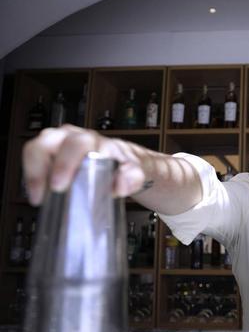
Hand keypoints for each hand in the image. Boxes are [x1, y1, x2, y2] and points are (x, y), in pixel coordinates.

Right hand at [23, 125, 146, 204]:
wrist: (123, 162)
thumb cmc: (124, 165)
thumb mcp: (135, 172)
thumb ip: (131, 178)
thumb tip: (120, 185)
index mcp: (95, 142)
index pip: (78, 144)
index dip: (65, 163)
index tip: (61, 185)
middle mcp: (75, 137)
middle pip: (49, 141)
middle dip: (41, 167)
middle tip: (47, 190)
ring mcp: (60, 141)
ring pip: (36, 146)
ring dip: (33, 171)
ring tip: (38, 195)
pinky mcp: (49, 150)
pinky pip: (32, 157)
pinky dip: (31, 175)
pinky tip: (37, 193)